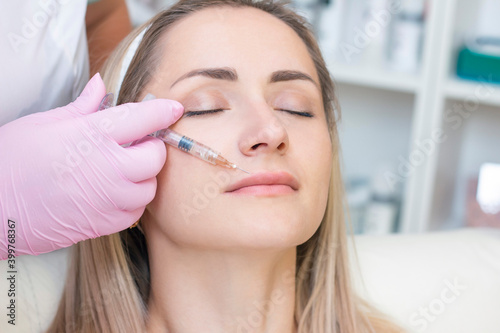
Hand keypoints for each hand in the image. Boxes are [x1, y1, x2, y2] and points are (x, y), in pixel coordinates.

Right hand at [0, 73, 182, 257]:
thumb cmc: (11, 161)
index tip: (174, 109)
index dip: (164, 112)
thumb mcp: (45, 123)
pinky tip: (114, 194)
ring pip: (150, 188)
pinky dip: (131, 202)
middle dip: (153, 147)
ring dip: (144, 177)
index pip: (144, 119)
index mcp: (93, 135)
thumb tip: (100, 85)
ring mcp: (108, 199)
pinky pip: (135, 213)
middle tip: (137, 145)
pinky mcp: (103, 224)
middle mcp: (108, 168)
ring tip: (123, 171)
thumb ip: (82, 106)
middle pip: (156, 157)